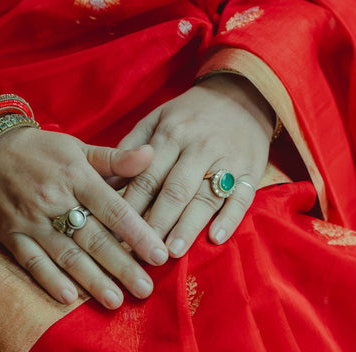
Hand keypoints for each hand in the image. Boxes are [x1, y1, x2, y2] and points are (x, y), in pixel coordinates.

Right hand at [0, 128, 168, 307]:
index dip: (138, 234)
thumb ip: (115, 159)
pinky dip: (49, 280)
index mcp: (77, 177)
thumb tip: (151, 155)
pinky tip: (69, 299)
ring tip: (115, 301)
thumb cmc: (41, 151)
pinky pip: (32, 261)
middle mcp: (55, 200)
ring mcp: (31, 220)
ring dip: (92, 280)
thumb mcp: (78, 147)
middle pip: (94, 239)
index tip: (160, 255)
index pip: (114, 210)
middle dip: (122, 266)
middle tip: (145, 289)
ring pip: (67, 255)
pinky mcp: (11, 235)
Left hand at [118, 74, 273, 256]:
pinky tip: (216, 238)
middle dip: (156, 223)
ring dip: (188, 227)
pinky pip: (242, 198)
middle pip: (174, 191)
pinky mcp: (251, 172)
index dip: (130, 208)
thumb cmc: (192, 115)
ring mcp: (228, 160)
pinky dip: (229, 219)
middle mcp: (199, 148)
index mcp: (171, 134)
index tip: (117, 234)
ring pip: (205, 198)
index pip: (146, 178)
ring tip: (172, 252)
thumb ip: (132, 147)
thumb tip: (105, 181)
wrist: (244, 95)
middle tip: (142, 252)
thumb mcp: (158, 118)